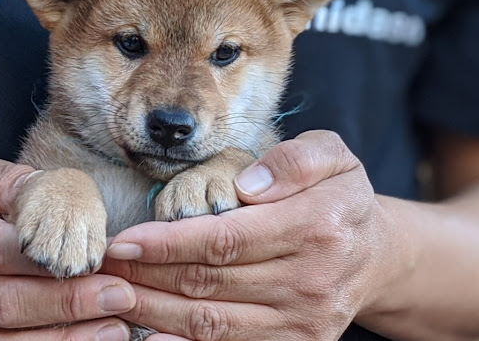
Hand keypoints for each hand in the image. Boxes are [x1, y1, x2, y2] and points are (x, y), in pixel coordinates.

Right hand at [0, 158, 134, 339]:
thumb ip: (14, 182)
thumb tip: (45, 189)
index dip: (41, 258)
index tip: (87, 257)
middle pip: (7, 302)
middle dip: (68, 300)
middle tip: (120, 293)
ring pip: (11, 340)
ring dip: (68, 336)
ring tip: (117, 324)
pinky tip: (94, 340)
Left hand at [103, 131, 402, 340]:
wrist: (376, 254)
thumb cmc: (339, 196)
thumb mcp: (332, 155)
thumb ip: (294, 159)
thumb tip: (247, 184)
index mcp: (317, 226)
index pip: (226, 239)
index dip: (168, 242)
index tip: (123, 240)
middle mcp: (311, 280)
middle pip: (211, 283)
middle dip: (148, 277)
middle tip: (102, 270)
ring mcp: (305, 321)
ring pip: (212, 321)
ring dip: (155, 312)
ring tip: (113, 296)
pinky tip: (147, 332)